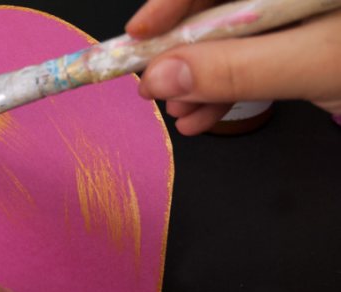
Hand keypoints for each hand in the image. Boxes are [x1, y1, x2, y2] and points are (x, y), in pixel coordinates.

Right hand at [126, 0, 340, 134]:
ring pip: (232, 29)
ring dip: (203, 75)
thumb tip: (161, 76)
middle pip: (219, 2)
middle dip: (185, 51)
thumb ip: (238, 69)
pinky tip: (207, 112)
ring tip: (183, 116)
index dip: (172, 0)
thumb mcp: (316, 63)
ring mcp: (296, 2)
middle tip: (156, 90)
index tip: (138, 37)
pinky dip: (229, 81)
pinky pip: (253, 45)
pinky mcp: (300, 23)